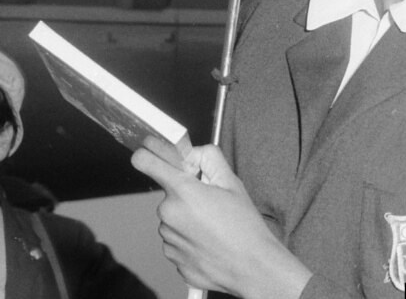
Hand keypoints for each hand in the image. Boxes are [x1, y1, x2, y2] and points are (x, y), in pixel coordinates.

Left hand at [132, 137, 311, 298]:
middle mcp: (169, 215)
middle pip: (169, 193)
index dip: (147, 152)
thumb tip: (193, 153)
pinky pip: (175, 238)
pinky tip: (207, 239)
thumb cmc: (244, 226)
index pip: (147, 163)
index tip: (146, 148)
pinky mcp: (172, 258)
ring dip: (186, 216)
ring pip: (172, 217)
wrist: (251, 267)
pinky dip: (187, 236)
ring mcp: (168, 239)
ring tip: (212, 225)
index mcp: (183, 191)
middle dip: (185, 192)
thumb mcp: (231, 182)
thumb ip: (209, 159)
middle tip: (210, 201)